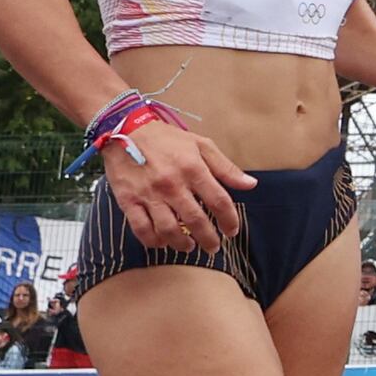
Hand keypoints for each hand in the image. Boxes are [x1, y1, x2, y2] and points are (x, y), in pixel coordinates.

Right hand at [100, 114, 253, 250]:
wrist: (125, 128)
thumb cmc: (166, 138)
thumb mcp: (200, 145)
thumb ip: (225, 168)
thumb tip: (250, 184)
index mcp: (193, 168)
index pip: (219, 201)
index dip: (229, 220)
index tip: (231, 230)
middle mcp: (172, 184)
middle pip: (196, 221)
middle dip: (208, 239)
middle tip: (213, 247)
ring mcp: (149, 194)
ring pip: (169, 230)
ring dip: (182, 244)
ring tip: (190, 246)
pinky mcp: (128, 201)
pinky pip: (142, 229)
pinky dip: (154, 241)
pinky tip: (162, 242)